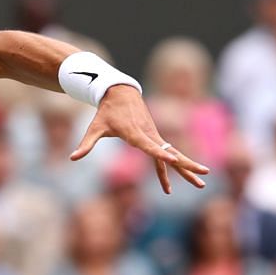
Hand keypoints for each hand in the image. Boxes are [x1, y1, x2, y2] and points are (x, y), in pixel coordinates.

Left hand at [72, 85, 209, 194]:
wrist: (120, 92)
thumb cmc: (106, 112)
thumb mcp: (94, 127)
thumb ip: (86, 144)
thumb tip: (72, 157)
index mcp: (134, 133)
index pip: (149, 146)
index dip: (160, 153)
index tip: (173, 160)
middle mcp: (149, 135)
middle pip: (171, 153)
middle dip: (187, 166)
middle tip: (203, 175)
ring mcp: (155, 136)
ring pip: (174, 155)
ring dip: (188, 169)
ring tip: (202, 182)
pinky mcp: (156, 137)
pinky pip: (168, 154)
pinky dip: (178, 166)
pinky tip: (182, 180)